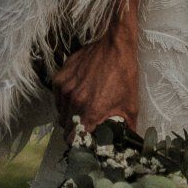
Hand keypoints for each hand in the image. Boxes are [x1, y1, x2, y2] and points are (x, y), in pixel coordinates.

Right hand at [50, 0, 140, 131]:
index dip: (79, 143)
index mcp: (91, 112)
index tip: (85, 141)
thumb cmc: (124, 73)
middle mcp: (74, 102)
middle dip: (74, 130)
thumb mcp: (130, 104)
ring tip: (82, 109)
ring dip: (69, 115)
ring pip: (60, 113)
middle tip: (85, 125)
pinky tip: (77, 95)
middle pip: (65, 128)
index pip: (74, 139)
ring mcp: (65, 89)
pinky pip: (57, 98)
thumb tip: (130, 144)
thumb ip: (127, 129)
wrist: (114, 44)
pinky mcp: (60, 78)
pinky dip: (64, 101)